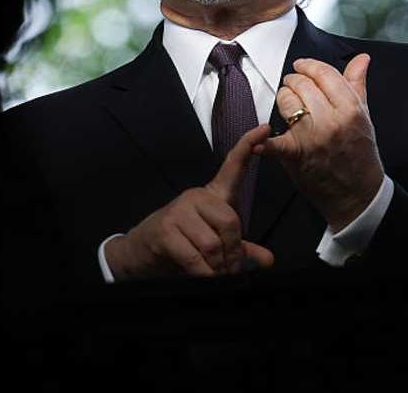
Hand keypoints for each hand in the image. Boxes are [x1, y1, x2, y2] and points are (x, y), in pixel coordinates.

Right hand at [105, 125, 274, 279]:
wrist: (139, 253)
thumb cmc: (181, 244)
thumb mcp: (214, 244)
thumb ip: (240, 249)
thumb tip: (268, 259)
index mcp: (211, 195)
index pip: (233, 167)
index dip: (248, 146)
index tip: (265, 128)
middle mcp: (196, 197)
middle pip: (230, 222)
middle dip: (234, 252)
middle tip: (231, 269)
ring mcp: (178, 212)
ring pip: (214, 244)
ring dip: (219, 267)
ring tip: (216, 275)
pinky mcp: (166, 232)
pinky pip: (195, 258)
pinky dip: (204, 274)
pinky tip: (203, 277)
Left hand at [255, 54, 383, 231]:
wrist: (357, 194)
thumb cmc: (360, 154)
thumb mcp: (364, 117)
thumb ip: (358, 85)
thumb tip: (362, 59)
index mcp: (351, 109)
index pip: (324, 74)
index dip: (308, 66)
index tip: (302, 66)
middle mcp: (332, 121)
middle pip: (302, 85)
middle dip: (294, 81)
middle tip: (294, 85)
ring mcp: (313, 138)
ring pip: (287, 102)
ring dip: (284, 99)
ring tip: (289, 104)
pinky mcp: (297, 155)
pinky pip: (275, 143)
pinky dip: (264, 143)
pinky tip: (258, 142)